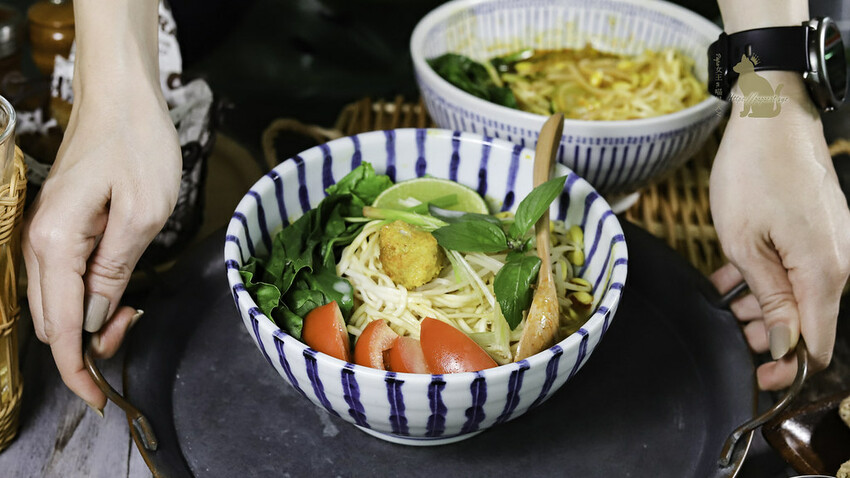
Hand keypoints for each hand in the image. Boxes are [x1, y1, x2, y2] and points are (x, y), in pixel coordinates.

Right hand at [22, 88, 180, 410]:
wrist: (122, 97)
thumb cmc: (137, 146)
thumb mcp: (142, 215)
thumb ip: (114, 273)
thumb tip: (96, 318)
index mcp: (55, 244)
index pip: (59, 327)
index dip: (78, 370)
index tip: (99, 399)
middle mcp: (38, 243)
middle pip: (52, 321)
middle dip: (87, 346)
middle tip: (132, 332)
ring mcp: (45, 235)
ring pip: (57, 303)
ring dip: (90, 322)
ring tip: (132, 312)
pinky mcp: (60, 227)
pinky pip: (65, 278)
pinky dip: (88, 297)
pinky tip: (118, 291)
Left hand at [710, 72, 849, 389]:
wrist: (772, 115)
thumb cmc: (752, 174)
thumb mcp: (745, 244)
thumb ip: (769, 299)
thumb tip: (786, 345)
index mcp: (824, 273)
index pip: (818, 343)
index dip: (790, 367)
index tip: (759, 375)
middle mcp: (839, 262)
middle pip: (810, 320)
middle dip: (771, 334)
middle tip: (735, 334)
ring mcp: (834, 243)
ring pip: (799, 293)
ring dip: (763, 304)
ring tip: (728, 300)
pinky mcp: (821, 229)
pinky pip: (798, 267)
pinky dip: (767, 277)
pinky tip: (732, 276)